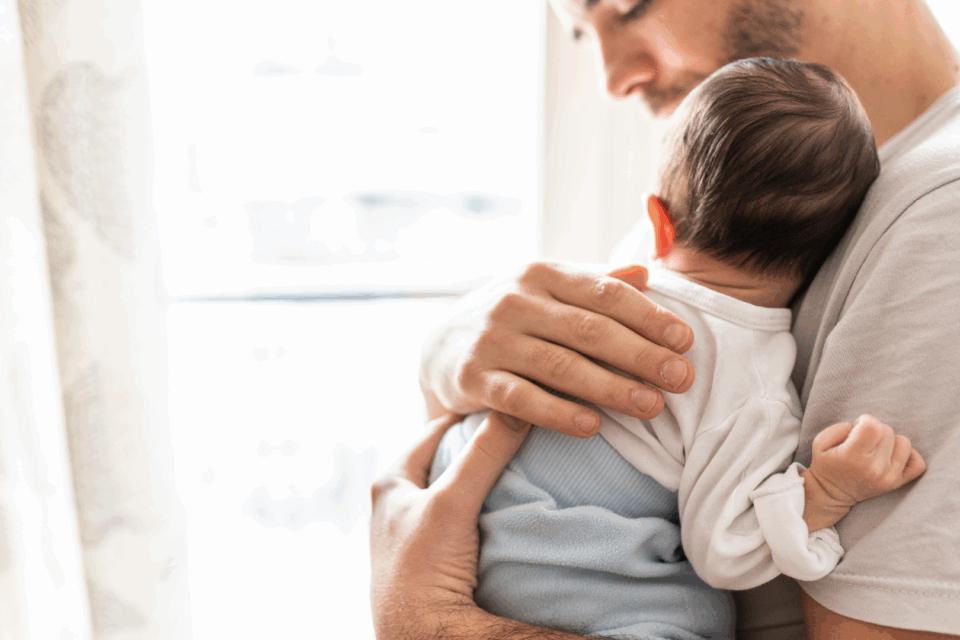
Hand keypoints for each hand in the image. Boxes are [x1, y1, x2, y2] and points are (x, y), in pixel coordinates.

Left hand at [369, 412, 531, 638]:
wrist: (422, 633)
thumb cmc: (423, 566)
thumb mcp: (451, 502)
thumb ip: (483, 455)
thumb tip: (518, 409)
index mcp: (390, 480)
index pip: (435, 429)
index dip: (469, 414)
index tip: (506, 403)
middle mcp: (398, 501)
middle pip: (447, 456)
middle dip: (479, 444)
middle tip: (519, 431)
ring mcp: (417, 528)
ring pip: (457, 486)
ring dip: (483, 477)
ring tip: (519, 463)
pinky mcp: (435, 553)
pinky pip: (465, 515)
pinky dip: (485, 505)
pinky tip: (507, 504)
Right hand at [419, 262, 694, 436]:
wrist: (440, 347)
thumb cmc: (513, 320)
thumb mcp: (547, 291)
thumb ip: (594, 283)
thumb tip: (646, 272)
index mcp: (541, 274)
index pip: (604, 293)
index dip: (648, 317)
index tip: (685, 341)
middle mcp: (514, 301)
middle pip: (589, 330)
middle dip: (641, 355)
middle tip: (682, 378)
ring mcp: (492, 340)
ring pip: (560, 366)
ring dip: (611, 388)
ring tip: (652, 407)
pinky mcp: (472, 378)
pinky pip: (521, 398)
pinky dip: (558, 413)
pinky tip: (592, 427)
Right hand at [803, 415, 926, 530]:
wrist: (831, 494)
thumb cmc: (826, 464)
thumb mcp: (820, 442)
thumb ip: (840, 428)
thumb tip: (862, 426)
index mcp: (852, 456)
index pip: (872, 426)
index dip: (864, 421)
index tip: (857, 428)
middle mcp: (874, 468)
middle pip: (887, 431)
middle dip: (875, 430)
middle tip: (863, 440)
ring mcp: (888, 477)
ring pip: (904, 443)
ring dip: (890, 441)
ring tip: (876, 448)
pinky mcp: (897, 483)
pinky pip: (918, 463)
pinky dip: (909, 455)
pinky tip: (892, 455)